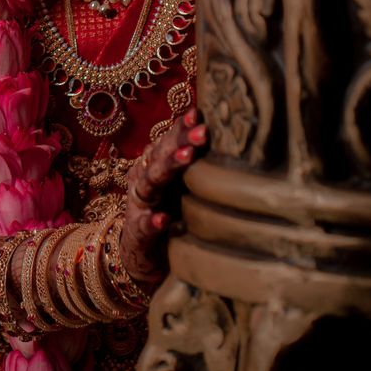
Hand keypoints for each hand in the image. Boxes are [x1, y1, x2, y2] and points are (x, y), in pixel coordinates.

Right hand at [120, 108, 206, 287]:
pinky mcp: (138, 234)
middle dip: (180, 141)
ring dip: (167, 168)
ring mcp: (139, 206)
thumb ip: (195, 164)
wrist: (139, 256)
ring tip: (186, 157)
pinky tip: (162, 219)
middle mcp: (144, 179)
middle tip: (202, 132)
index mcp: (155, 165)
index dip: (182, 126)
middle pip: (160, 155)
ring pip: (150, 182)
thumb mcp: (181, 186)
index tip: (200, 114)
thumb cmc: (168, 213)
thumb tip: (232, 138)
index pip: (169, 140)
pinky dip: (152, 222)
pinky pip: (144, 226)